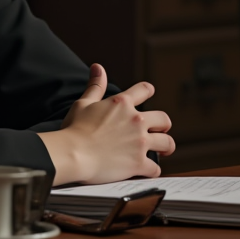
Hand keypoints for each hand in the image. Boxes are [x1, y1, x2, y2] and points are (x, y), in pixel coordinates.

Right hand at [39, 63, 174, 184]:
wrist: (73, 153)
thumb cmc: (75, 129)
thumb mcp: (84, 103)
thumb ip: (95, 86)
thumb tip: (98, 67)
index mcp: (122, 103)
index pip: (144, 89)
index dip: (148, 90)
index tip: (150, 92)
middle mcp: (136, 120)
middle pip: (163, 119)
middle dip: (164, 125)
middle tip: (161, 130)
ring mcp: (139, 142)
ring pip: (166, 142)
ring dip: (166, 147)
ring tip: (163, 150)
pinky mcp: (138, 163)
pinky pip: (155, 168)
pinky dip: (153, 170)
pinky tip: (149, 171)